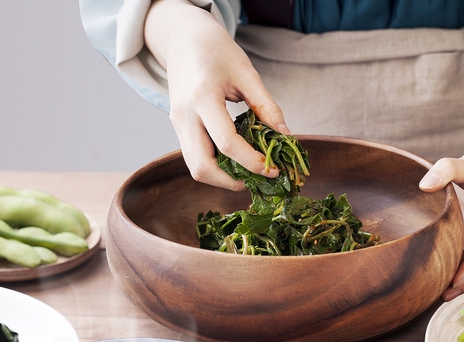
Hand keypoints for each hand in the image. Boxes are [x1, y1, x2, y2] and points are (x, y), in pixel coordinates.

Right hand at [145, 0, 288, 189]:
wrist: (182, 38)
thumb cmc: (216, 50)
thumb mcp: (247, 73)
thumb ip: (266, 106)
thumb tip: (285, 136)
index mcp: (203, 97)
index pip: (227, 143)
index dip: (252, 162)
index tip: (273, 169)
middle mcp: (184, 115)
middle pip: (202, 167)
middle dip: (230, 182)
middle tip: (256, 179)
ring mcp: (177, 124)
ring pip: (194, 168)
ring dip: (220, 178)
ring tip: (246, 172)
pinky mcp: (178, 128)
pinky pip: (193, 157)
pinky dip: (214, 166)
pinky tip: (233, 160)